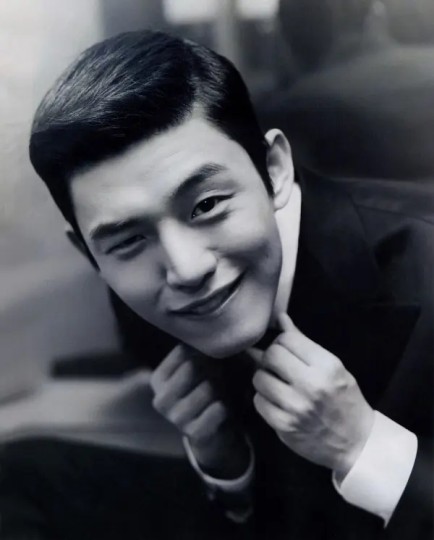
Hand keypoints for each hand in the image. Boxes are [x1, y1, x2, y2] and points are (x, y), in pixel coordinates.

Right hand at [150, 344, 248, 478]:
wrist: (210, 431)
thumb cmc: (204, 389)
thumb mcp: (196, 368)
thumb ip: (196, 352)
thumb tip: (208, 333)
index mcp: (158, 379)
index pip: (182, 352)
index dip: (202, 350)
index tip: (211, 356)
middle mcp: (161, 399)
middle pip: (191, 367)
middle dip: (211, 366)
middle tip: (220, 370)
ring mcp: (176, 418)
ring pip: (207, 388)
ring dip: (220, 386)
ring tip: (222, 388)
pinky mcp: (193, 433)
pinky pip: (218, 410)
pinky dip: (225, 406)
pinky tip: (223, 406)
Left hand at [252, 313, 373, 478]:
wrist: (356, 443)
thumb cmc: (345, 399)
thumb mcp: (333, 367)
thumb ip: (304, 343)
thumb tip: (280, 319)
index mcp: (327, 366)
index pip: (287, 339)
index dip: (282, 341)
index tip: (287, 350)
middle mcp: (311, 385)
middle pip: (270, 355)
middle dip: (271, 358)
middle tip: (279, 367)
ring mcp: (295, 407)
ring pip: (259, 378)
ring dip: (265, 379)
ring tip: (278, 384)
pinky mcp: (283, 426)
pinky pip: (258, 401)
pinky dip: (264, 399)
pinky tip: (277, 402)